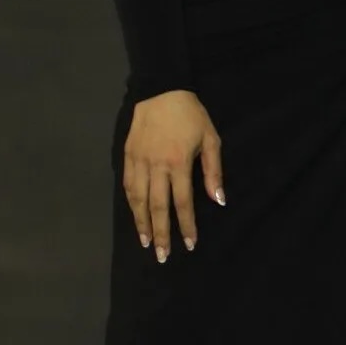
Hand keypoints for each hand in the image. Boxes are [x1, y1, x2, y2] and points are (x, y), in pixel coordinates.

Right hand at [122, 89, 223, 261]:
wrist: (161, 89)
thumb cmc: (191, 115)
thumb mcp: (211, 139)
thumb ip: (213, 172)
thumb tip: (218, 201)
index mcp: (179, 163)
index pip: (182, 203)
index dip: (185, 226)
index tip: (189, 244)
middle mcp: (156, 166)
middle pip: (156, 207)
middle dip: (161, 233)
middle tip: (162, 256)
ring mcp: (139, 161)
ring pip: (137, 199)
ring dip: (141, 223)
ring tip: (146, 242)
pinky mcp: (127, 155)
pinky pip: (127, 184)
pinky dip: (130, 203)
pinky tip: (135, 215)